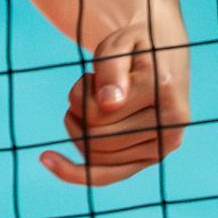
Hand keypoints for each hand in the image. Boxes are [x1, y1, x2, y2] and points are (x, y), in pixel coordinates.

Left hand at [44, 14, 190, 185]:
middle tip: (86, 89)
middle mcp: (171, 124)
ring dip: (80, 130)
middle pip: (97, 136)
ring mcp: (163, 146)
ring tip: (90, 104)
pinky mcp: (151, 159)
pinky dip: (74, 172)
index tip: (89, 77)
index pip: (98, 113)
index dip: (79, 93)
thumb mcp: (119, 42)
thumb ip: (111, 66)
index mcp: (163, 91)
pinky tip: (46, 159)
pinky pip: (108, 175)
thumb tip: (109, 104)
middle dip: (78, 112)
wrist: (164, 52)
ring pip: (97, 155)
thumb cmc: (134, 44)